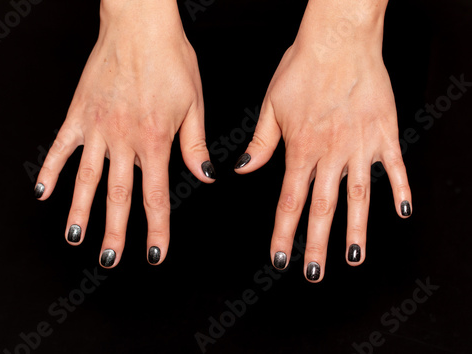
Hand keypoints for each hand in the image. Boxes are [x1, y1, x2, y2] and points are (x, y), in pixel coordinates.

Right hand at [34, 0, 214, 267]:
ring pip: (87, 179)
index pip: (156, 196)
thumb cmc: (171, 59)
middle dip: (115, 232)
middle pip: (119, 196)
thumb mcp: (195, 103)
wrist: (140, 25)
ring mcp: (98, 128)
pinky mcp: (78, 114)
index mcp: (155, 140)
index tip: (155, 254)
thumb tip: (205, 176)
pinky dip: (50, 169)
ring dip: (80, 211)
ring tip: (76, 238)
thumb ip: (196, 145)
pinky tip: (42, 191)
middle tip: (110, 259)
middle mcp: (124, 140)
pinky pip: (60, 147)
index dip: (157, 229)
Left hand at [235, 0, 411, 281]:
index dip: (284, 233)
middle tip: (314, 273)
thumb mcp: (271, 106)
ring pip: (359, 197)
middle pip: (322, 209)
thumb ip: (260, 144)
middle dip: (316, 245)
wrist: (338, 40)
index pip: (289, 202)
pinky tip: (401, 212)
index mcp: (301, 149)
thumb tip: (243, 170)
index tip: (280, 258)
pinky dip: (399, 190)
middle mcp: (330, 154)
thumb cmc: (303, 69)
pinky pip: (394, 168)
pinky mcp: (384, 133)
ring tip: (354, 257)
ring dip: (357, 230)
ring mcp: (360, 146)